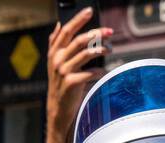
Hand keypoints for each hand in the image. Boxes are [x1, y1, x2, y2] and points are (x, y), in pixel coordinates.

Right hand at [47, 8, 111, 133]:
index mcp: (54, 53)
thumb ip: (55, 44)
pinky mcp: (72, 83)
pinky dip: (100, 71)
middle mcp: (58, 60)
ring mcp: (64, 72)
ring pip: (87, 54)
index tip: (90, 11)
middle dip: (96, 33)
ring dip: (101, 50)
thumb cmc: (60, 85)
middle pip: (79, 40)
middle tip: (109, 31)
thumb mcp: (54, 63)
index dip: (78, 19)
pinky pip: (91, 72)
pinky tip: (103, 72)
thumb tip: (59, 24)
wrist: (58, 110)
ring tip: (110, 49)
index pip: (67, 31)